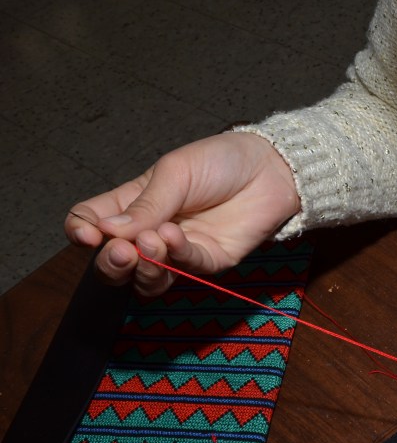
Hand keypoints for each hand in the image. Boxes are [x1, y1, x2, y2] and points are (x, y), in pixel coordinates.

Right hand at [65, 132, 299, 295]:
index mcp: (130, 204)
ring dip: (145, 267)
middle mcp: (150, 232)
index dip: (81, 233)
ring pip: (148, 280)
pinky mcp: (210, 261)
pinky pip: (187, 269)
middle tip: (120, 251)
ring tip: (152, 242)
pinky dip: (177, 255)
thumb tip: (105, 232)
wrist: (269, 168)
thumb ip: (144, 205)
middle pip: (114, 264)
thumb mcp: (174, 173)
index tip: (89, 235)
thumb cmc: (220, 162)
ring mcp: (179, 251)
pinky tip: (175, 236)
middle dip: (111, 264)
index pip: (89, 224)